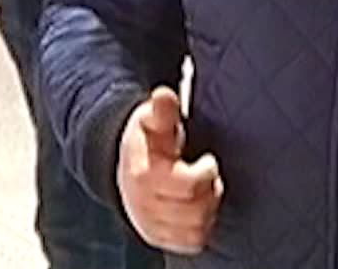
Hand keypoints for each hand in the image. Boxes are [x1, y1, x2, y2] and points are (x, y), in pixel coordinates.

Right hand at [118, 86, 223, 254]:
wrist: (128, 167)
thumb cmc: (148, 141)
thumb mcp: (152, 119)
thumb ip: (161, 110)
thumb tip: (163, 95)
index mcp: (144, 176)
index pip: (187, 185)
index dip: (206, 173)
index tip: (208, 160)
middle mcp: (144, 205)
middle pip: (195, 211)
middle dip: (209, 192)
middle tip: (208, 177)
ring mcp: (150, 224)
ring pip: (196, 230)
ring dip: (208, 210)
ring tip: (204, 191)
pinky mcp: (159, 238)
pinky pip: (191, 243)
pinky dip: (201, 228)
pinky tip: (200, 208)